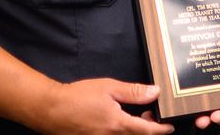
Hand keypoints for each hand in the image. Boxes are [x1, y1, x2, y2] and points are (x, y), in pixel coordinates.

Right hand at [42, 79, 173, 134]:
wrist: (49, 109)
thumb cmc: (77, 97)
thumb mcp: (109, 88)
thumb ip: (134, 92)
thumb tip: (154, 92)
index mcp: (117, 124)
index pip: (147, 131)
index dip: (161, 129)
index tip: (170, 126)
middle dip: (148, 129)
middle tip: (149, 114)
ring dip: (134, 130)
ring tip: (134, 116)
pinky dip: (120, 132)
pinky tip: (117, 121)